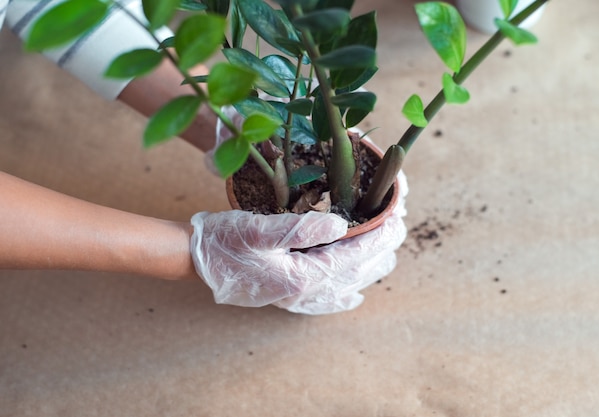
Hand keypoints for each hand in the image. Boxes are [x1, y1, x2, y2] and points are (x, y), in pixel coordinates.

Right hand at [190, 206, 406, 314]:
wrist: (197, 260)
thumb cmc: (225, 239)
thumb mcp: (259, 228)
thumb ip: (301, 228)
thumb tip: (341, 224)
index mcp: (300, 275)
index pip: (352, 256)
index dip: (378, 238)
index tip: (397, 220)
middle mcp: (303, 293)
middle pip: (355, 273)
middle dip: (380, 250)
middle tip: (399, 227)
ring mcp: (296, 299)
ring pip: (346, 287)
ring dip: (369, 268)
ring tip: (387, 251)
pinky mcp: (287, 297)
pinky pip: (325, 303)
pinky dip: (344, 297)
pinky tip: (354, 296)